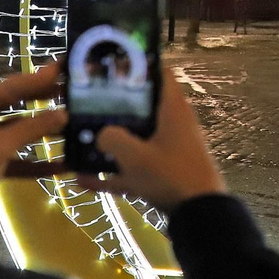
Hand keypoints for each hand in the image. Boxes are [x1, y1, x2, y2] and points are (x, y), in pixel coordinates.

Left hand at [0, 63, 67, 232]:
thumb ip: (31, 129)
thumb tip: (64, 114)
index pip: (11, 87)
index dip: (39, 78)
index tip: (64, 67)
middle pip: (15, 105)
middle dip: (43, 101)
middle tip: (73, 91)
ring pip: (17, 131)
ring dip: (42, 132)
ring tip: (74, 124)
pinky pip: (15, 157)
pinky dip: (35, 161)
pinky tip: (61, 165)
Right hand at [74, 66, 227, 211]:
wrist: (200, 215)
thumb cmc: (170, 174)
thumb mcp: (135, 155)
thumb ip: (112, 138)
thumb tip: (101, 134)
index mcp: (172, 109)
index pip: (159, 73)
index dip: (137, 64)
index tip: (109, 63)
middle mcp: (172, 125)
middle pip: (141, 107)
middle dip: (113, 106)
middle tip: (84, 102)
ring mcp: (169, 151)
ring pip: (135, 139)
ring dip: (109, 143)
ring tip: (77, 140)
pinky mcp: (164, 174)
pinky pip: (133, 169)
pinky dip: (112, 174)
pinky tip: (82, 181)